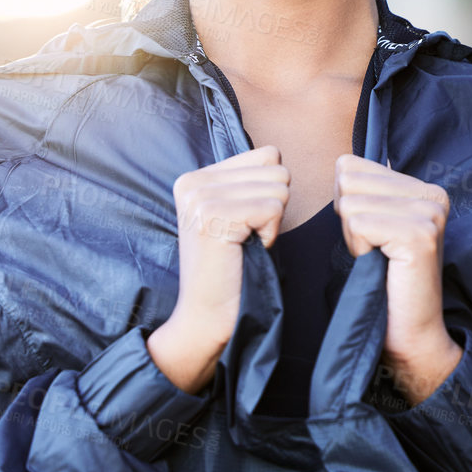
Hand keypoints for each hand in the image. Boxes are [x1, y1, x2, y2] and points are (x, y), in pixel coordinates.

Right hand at [146, 147, 289, 393]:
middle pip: (276, 168)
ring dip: (273, 222)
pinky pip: (274, 208)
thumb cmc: (230, 270)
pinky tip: (247, 250)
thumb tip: (276, 155)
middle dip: (274, 208)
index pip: (267, 155)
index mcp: (194, 177)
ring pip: (279, 187)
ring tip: (245, 244)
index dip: (271, 194)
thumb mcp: (234, 215)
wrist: (205, 317)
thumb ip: (246, 182)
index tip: (245, 225)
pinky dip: (271, 234)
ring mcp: (200, 197)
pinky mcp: (214, 216)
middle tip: (246, 239)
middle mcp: (192, 181)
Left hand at [334, 155, 462, 405]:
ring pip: (350, 202)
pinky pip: (358, 224)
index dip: (346, 205)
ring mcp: (429, 213)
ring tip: (379, 258)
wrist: (408, 334)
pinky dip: (358, 248)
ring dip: (353, 236)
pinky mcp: (420, 234)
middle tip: (375, 250)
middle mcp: (433, 194)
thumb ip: (367, 192)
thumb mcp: (373, 227)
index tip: (372, 237)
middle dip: (348, 218)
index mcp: (424, 188)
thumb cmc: (383, 283)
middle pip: (347, 179)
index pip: (351, 165)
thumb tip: (345, 161)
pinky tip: (382, 265)